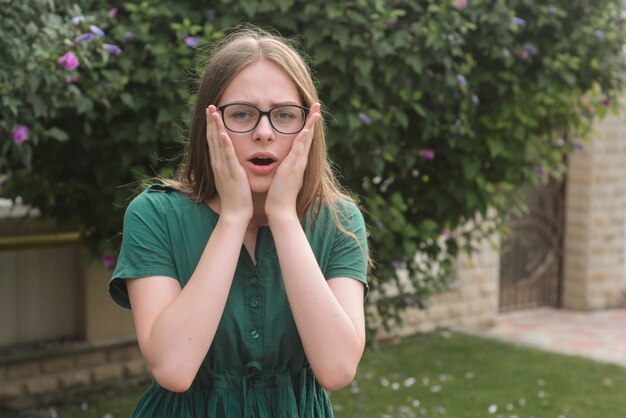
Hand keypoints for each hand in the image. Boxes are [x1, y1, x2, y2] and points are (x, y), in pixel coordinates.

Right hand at [206, 105, 252, 221]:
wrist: (235, 213)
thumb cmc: (236, 198)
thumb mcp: (231, 179)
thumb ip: (230, 168)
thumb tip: (231, 161)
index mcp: (218, 165)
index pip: (213, 142)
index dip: (211, 127)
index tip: (211, 114)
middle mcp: (218, 164)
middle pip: (212, 138)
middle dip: (211, 122)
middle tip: (209, 106)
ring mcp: (224, 168)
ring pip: (218, 143)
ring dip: (215, 127)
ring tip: (213, 112)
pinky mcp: (233, 173)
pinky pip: (227, 156)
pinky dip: (224, 144)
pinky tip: (222, 133)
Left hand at [265, 103, 321, 222]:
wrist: (281, 211)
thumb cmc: (279, 197)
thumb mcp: (283, 179)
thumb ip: (285, 171)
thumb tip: (284, 166)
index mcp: (297, 163)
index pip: (304, 141)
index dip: (307, 127)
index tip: (310, 115)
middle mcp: (300, 162)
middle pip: (309, 137)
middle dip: (313, 121)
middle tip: (317, 105)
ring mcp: (297, 164)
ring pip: (306, 140)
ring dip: (310, 125)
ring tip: (316, 111)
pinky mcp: (291, 168)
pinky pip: (298, 151)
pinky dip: (302, 140)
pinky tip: (305, 130)